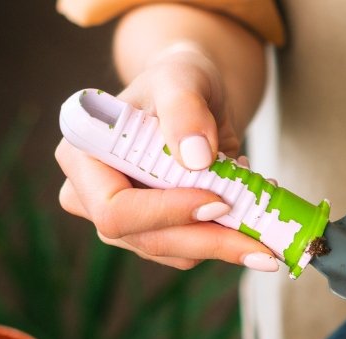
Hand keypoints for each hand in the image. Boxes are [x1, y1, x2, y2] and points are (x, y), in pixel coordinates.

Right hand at [54, 45, 279, 271]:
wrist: (195, 99)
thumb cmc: (179, 82)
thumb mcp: (183, 78)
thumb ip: (184, 108)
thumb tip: (195, 157)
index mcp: (82, 157)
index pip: (115, 208)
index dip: (166, 213)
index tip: (218, 202)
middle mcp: (91, 196)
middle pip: (145, 240)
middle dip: (208, 242)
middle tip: (262, 245)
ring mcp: (122, 221)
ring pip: (173, 253)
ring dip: (224, 244)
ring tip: (263, 218)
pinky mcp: (153, 234)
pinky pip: (190, 251)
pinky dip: (226, 239)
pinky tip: (250, 214)